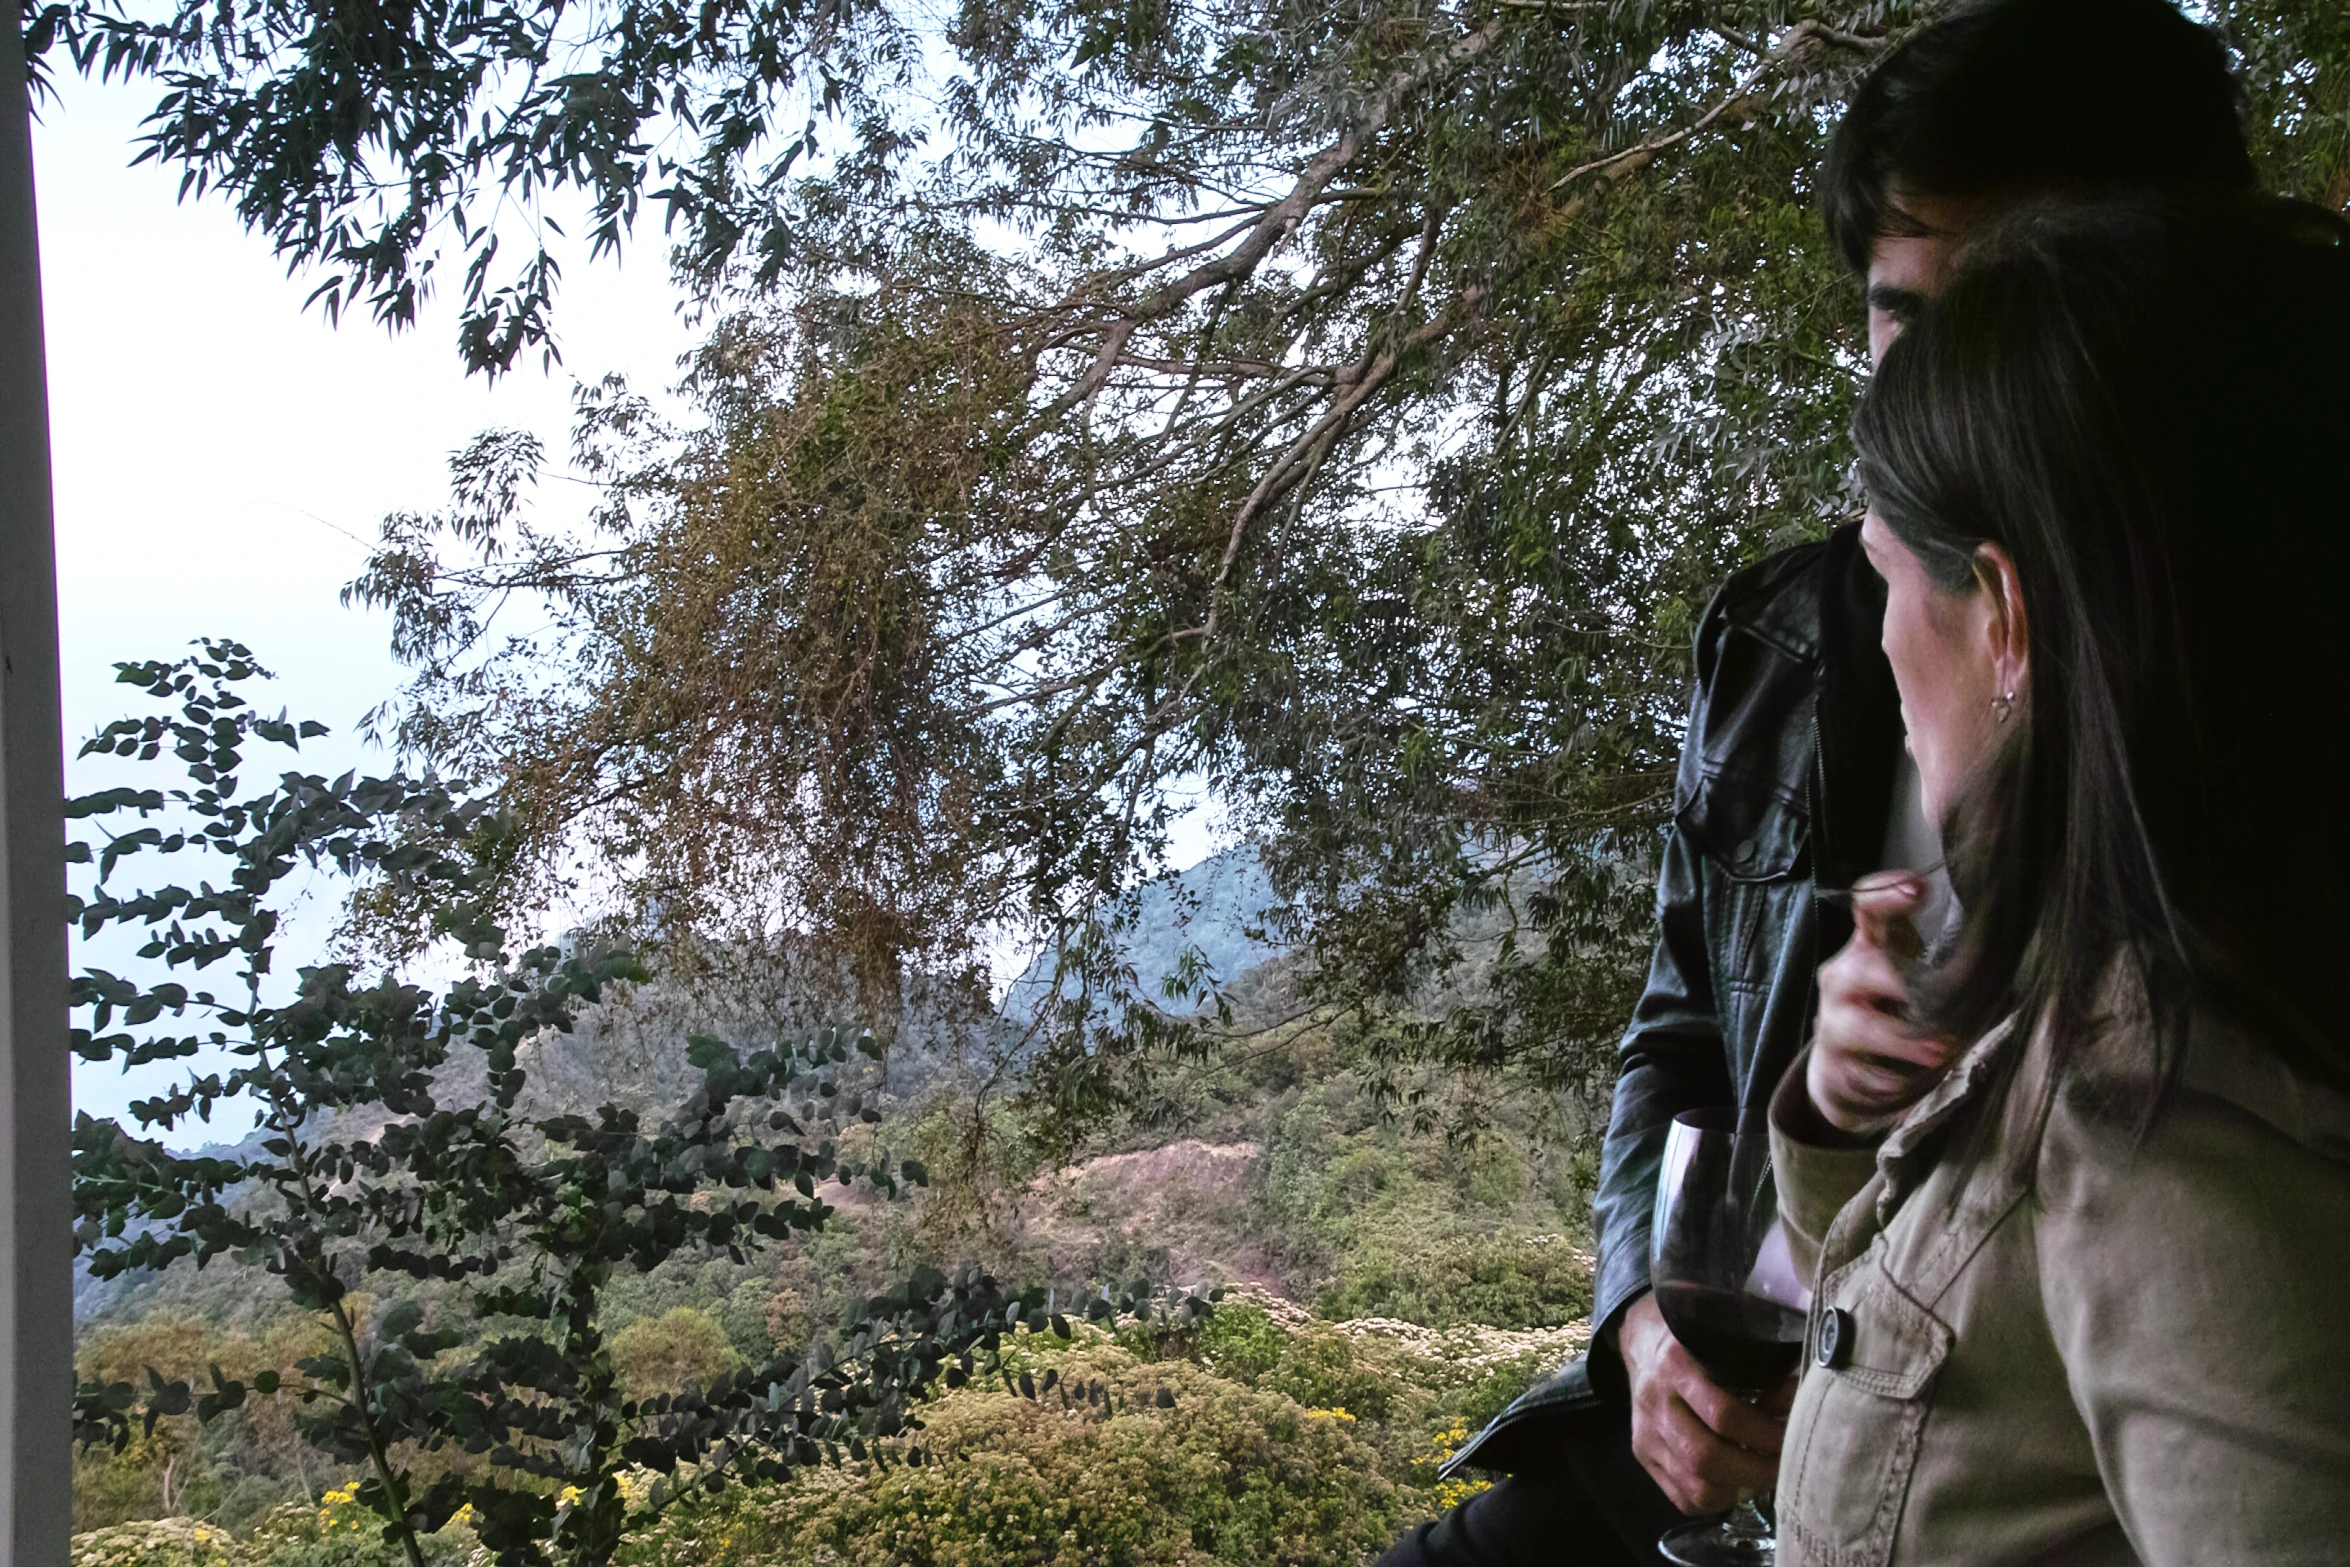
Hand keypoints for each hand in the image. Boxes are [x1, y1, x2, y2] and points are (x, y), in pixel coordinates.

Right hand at [1620, 1291, 1789, 1513]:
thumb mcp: (1722, 1341)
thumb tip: (1798, 1402)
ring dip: (1737, 1489)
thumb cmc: (1693, 1338)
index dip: (1765, 1435)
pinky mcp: (1642, 1456)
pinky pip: (1682, 1498)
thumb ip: (1758, 1372)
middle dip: (1755, 1470)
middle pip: (1707, 1458)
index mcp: (1676, 1365)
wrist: (1640, 1341)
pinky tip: (1732, 1483)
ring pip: (1695, 1486)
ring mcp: (1645, 1434)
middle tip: (1783, 1465)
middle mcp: (1656, 1404)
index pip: (1724, 1415)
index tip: (1791, 1437)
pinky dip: (1716, 1499)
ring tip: (1760, 1476)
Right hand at [1807, 871, 1958, 1135]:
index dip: (1888, 892)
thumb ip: (1951, 968)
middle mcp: (1843, 978)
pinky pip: (1858, 1074)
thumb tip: (2013, 957)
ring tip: (1941, 1052)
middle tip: (1947, 1004)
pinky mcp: (1832, 1066)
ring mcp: (1833, 1023)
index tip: (1918, 887)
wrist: (1846, 1070)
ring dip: (1903, 1041)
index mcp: (1868, 948)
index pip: (1867, 906)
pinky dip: (1887, 1082)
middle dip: (1903, 984)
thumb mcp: (1920, 983)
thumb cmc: (1896, 1015)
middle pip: (1864, 968)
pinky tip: (1908, 1086)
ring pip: (1860, 1027)